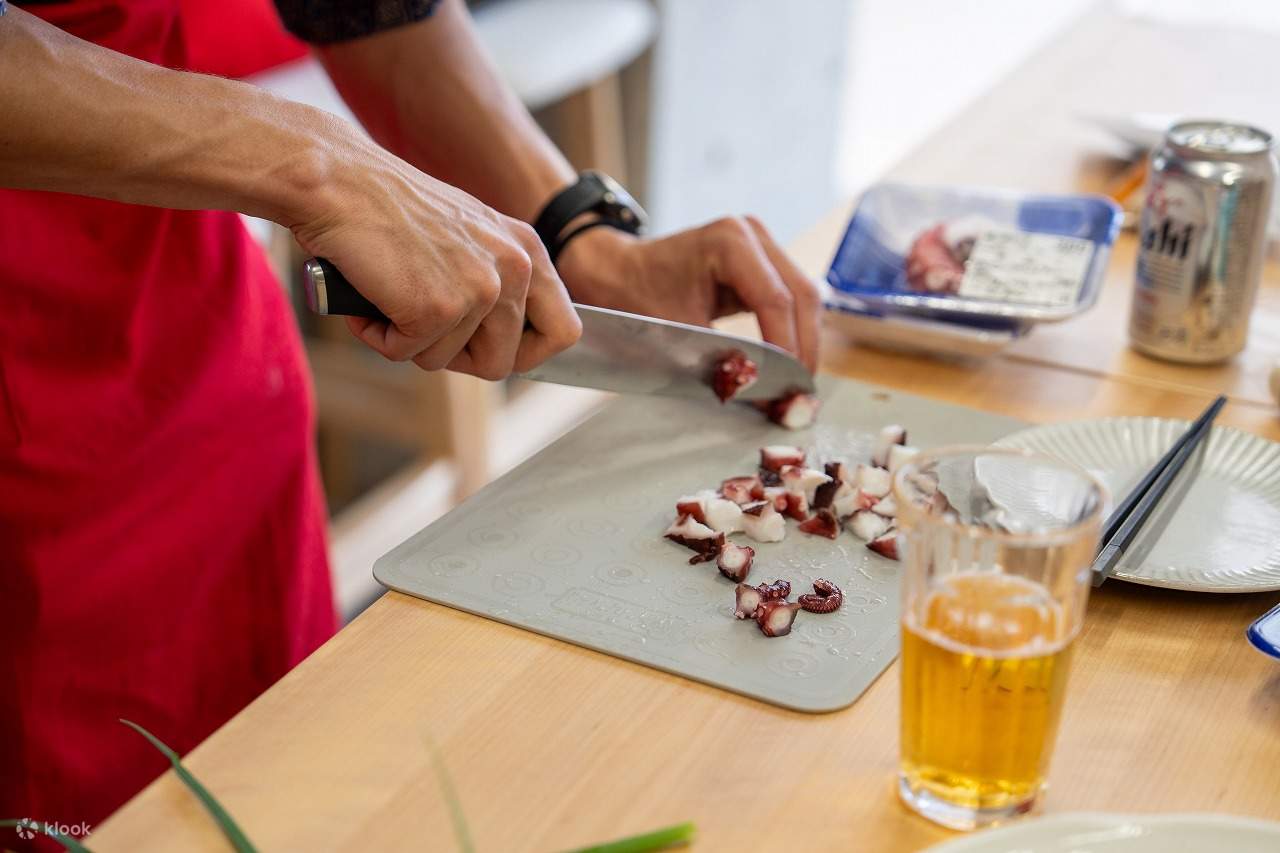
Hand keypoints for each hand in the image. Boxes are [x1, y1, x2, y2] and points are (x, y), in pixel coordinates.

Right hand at [288, 135, 579, 379]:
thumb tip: (504, 344)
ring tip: (389, 293)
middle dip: (455, 356)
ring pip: (449, 362)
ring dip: (410, 341)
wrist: (339, 180)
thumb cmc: (390, 208)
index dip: (526, 353)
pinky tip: (369, 295)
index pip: (564, 330)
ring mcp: (479, 289)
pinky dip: (379, 335)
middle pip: (502, 362)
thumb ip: (496, 281)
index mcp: (529, 250)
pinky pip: (407, 354)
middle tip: (419, 322)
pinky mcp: (438, 308)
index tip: (489, 349)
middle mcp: (515, 268)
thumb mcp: (468, 237)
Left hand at [556, 217, 821, 370]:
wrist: (615, 272)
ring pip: (803, 299)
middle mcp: (752, 235)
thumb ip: (725, 364)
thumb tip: (768, 401)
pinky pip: (790, 300)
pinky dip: (791, 333)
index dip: (787, 350)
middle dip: (803, 350)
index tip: (789, 390)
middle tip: (799, 395)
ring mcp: (760, 245)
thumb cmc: (635, 296)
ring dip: (803, 344)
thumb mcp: (677, 335)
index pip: (776, 301)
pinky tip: (787, 366)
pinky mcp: (762, 262)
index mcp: (729, 241)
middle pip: (801, 296)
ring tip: (795, 387)